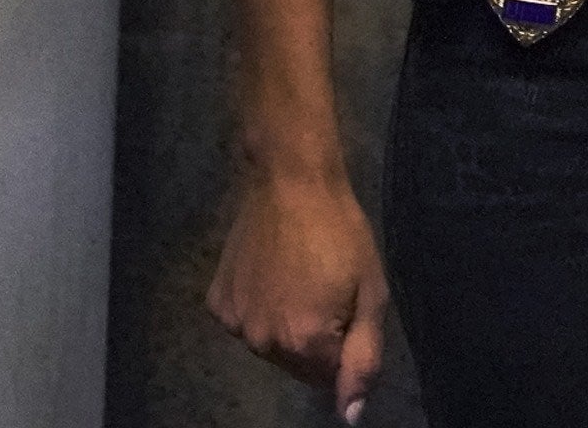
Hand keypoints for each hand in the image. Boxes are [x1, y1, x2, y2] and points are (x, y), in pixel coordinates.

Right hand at [207, 164, 390, 421]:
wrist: (290, 182)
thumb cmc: (341, 233)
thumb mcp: (371, 293)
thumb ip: (363, 359)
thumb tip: (350, 416)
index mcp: (304, 344)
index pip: (329, 378)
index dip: (345, 344)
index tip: (347, 305)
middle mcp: (263, 343)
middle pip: (298, 365)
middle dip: (316, 340)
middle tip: (326, 289)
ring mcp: (235, 323)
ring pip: (271, 346)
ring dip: (286, 326)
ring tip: (299, 278)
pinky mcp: (217, 302)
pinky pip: (246, 322)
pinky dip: (259, 308)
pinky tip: (270, 274)